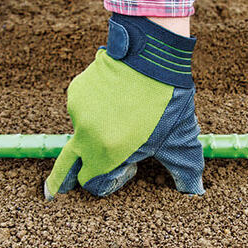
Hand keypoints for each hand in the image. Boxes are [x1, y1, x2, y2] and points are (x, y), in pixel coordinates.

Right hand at [44, 15, 204, 198]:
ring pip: (81, 131)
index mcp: (109, 153)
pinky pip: (82, 108)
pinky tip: (116, 98)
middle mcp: (86, 135)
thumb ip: (185, 171)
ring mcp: (78, 111)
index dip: (109, 181)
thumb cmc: (168, 100)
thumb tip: (196, 193)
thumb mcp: (179, 139)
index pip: (92, 182)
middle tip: (51, 194)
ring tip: (125, 115)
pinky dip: (94, 109)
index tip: (126, 171)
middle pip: (67, 167)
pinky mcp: (76, 91)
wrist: (152, 53)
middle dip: (60, 182)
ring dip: (95, 132)